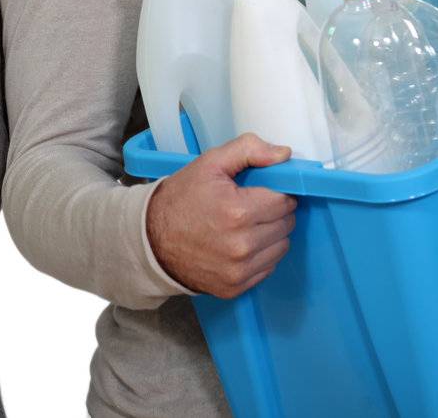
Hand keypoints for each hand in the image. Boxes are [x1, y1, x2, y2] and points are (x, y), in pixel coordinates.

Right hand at [146, 133, 297, 298]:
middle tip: (251, 206)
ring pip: (281, 247)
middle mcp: (242, 245)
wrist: (151, 239)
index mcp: (238, 211)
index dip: (276, 192)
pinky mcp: (235, 287)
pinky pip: (268, 268)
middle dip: (274, 212)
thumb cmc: (181, 199)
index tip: (261, 191)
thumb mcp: (210, 163)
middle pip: (286, 224)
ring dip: (271, 234)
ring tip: (246, 225)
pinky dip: (261, 255)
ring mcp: (239, 270)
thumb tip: (284, 154)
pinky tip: (240, 244)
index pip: (285, 201)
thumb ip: (249, 150)